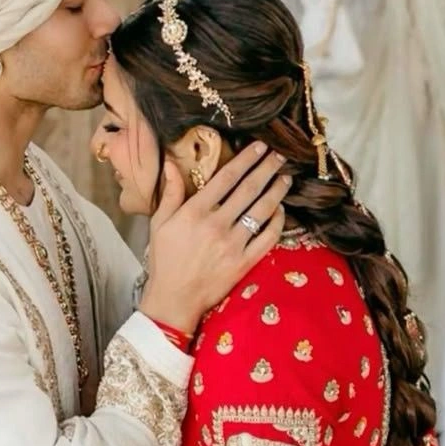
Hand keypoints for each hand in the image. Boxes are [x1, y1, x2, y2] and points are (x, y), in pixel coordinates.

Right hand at [140, 144, 288, 333]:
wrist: (174, 299)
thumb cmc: (165, 259)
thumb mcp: (159, 223)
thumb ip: (170, 192)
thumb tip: (172, 163)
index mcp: (195, 212)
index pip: (226, 178)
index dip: (245, 159)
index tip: (259, 147)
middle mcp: (216, 224)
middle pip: (248, 189)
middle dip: (266, 169)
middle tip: (279, 156)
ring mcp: (233, 244)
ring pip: (261, 211)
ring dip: (276, 192)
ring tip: (285, 179)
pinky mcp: (245, 262)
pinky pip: (268, 238)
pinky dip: (277, 222)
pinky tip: (281, 210)